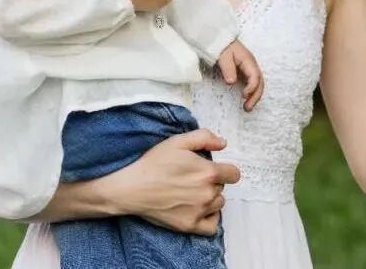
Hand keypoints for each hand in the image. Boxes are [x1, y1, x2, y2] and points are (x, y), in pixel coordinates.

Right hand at [95, 129, 238, 235]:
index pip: (234, 174)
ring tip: (192, 193)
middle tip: (192, 179)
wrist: (131, 188)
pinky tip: (198, 210)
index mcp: (208, 172)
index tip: (213, 170)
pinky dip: (209, 219)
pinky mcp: (189, 226)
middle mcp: (207, 194)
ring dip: (210, 199)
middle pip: (222, 188)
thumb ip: (204, 138)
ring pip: (218, 204)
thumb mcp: (178, 142)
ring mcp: (199, 212)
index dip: (225, 170)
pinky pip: (212, 226)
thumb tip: (223, 143)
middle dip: (212, 182)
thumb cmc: (153, 164)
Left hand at [216, 40, 263, 111]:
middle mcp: (252, 65)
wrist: (220, 39)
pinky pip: (253, 83)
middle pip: (260, 83)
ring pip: (258, 84)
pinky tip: (245, 99)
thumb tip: (232, 82)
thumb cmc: (222, 47)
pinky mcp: (246, 72)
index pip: (255, 76)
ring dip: (254, 97)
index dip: (251, 87)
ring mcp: (250, 69)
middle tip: (247, 108)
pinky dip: (251, 93)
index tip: (243, 95)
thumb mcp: (223, 56)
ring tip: (247, 108)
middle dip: (256, 96)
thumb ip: (227, 68)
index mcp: (248, 61)